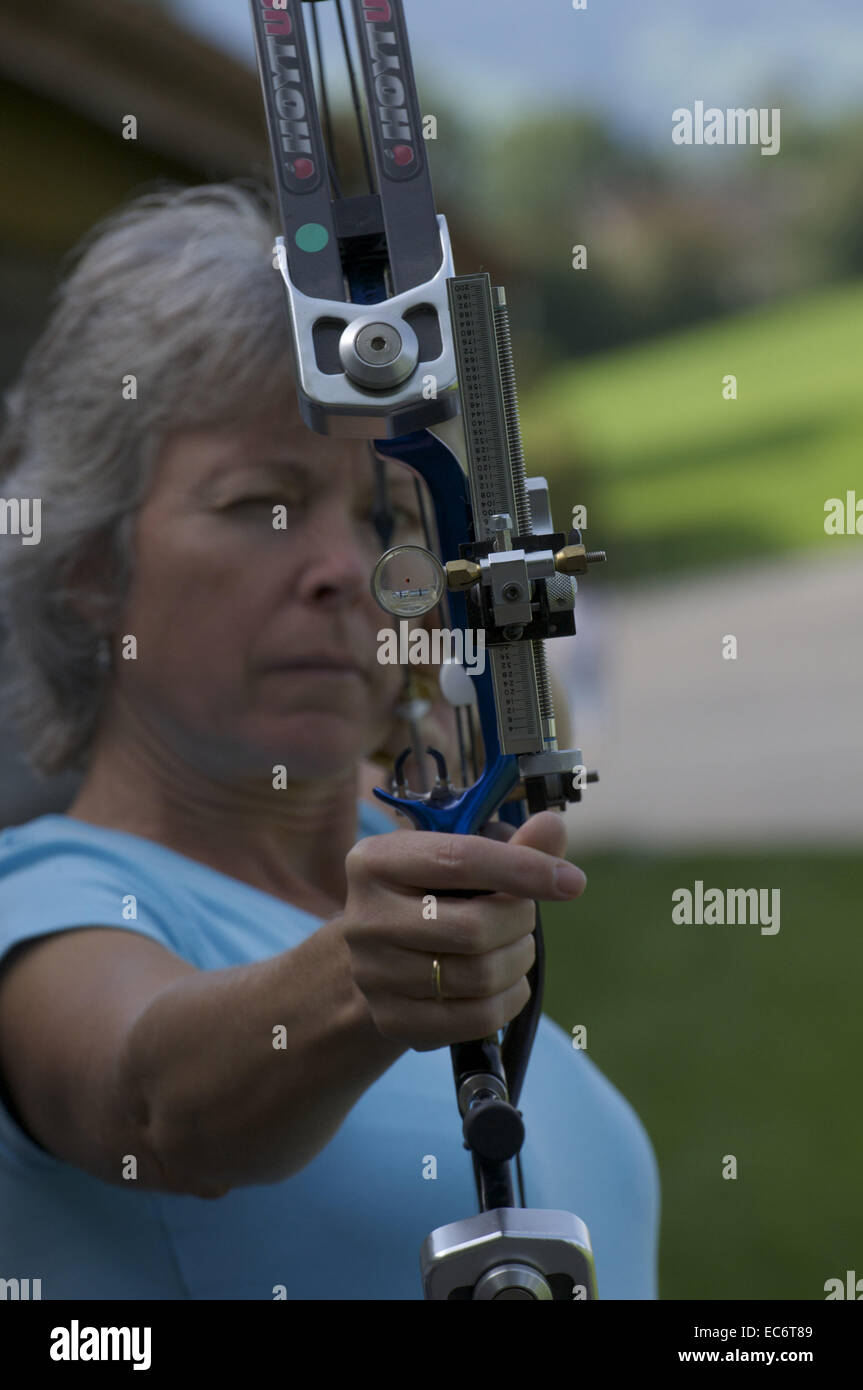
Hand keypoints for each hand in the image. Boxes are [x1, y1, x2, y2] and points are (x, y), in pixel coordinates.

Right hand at [338, 811, 585, 1051]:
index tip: (571, 881)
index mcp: (376, 860)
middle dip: (520, 922)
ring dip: (519, 960)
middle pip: (474, 927)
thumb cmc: (432, 895)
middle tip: (523, 916)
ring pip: (480, 976)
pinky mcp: (392, 1019)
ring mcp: (373, 974)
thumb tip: (551, 828)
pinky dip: (510, 999)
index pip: (459, 860)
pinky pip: (477, 1018)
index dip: (523, 869)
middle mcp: (365, 918)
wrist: (382, 956)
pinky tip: (506, 982)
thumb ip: (509, 844)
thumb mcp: (462, 858)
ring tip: (515, 946)